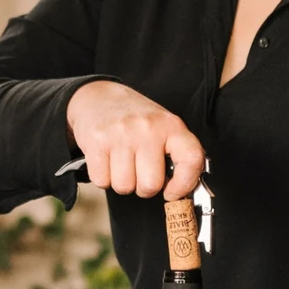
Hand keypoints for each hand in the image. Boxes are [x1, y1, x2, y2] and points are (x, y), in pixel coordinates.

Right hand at [65, 81, 204, 199]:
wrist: (99, 96)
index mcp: (171, 125)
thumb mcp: (163, 128)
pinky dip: (104, 178)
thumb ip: (177, 156)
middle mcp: (147, 128)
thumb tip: (182, 191)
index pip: (191, 160)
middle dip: (144, 187)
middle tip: (139, 171)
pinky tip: (107, 161)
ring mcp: (121, 134)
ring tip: (122, 163)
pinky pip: (102, 181)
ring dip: (123, 182)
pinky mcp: (97, 142)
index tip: (173, 192)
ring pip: (124, 187)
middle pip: (150, 186)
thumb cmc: (135, 119)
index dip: (185, 184)